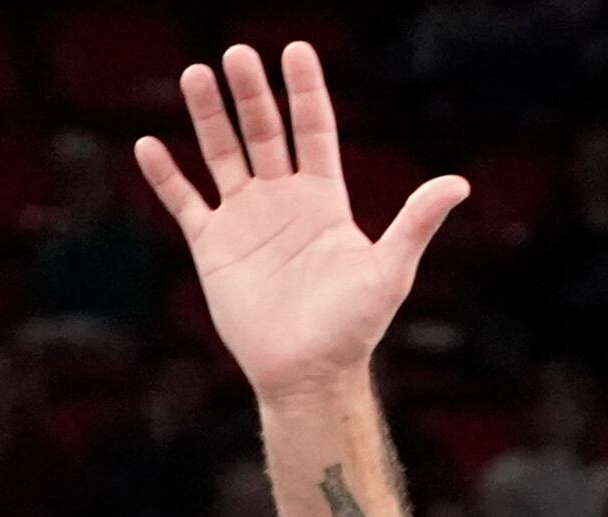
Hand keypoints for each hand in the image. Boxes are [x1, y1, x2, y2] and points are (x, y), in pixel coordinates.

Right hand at [133, 41, 471, 403]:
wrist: (309, 374)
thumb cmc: (354, 327)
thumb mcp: (390, 271)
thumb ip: (416, 223)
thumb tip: (459, 184)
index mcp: (324, 199)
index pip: (313, 131)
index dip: (305, 92)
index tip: (295, 51)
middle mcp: (282, 200)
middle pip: (263, 132)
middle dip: (251, 94)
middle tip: (237, 54)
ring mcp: (246, 219)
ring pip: (222, 154)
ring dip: (208, 116)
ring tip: (197, 75)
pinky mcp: (213, 246)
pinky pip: (184, 201)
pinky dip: (166, 175)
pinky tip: (148, 144)